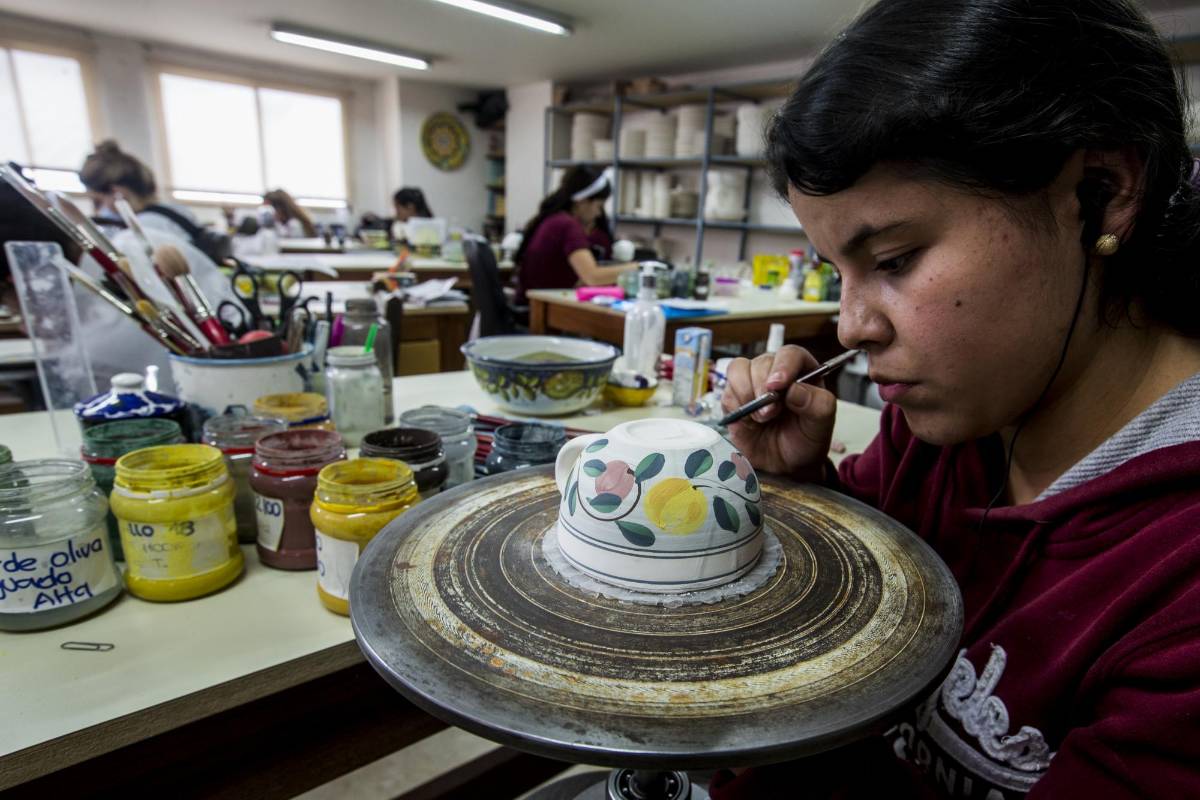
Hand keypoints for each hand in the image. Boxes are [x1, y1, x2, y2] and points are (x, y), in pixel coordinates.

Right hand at [720, 345, 836, 475]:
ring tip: (760, 418)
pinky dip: (735, 405)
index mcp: (802, 371)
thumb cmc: (805, 440)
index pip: (790, 354)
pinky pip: (727, 390)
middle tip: (770, 413)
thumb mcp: (821, 426)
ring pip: (738, 369)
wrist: (785, 464)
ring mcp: (753, 382)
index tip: (777, 386)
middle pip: (762, 361)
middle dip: (762, 388)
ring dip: (746, 394)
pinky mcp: (734, 397)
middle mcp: (776, 372)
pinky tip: (748, 421)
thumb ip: (818, 405)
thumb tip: (795, 390)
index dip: (782, 366)